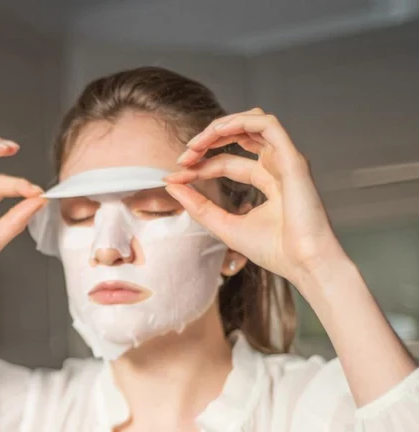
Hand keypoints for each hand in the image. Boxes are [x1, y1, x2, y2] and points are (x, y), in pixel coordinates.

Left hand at [163, 108, 345, 286]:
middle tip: (182, 158)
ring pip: (253, 121)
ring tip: (195, 144)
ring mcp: (286, 160)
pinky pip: (267, 124)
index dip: (198, 167)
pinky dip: (240, 122)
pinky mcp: (293, 158)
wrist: (305, 264)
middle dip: (206, 142)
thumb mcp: (224, 225)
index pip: (226, 163)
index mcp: (266, 181)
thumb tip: (171, 185)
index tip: (173, 177)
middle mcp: (277, 166)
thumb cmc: (275, 251)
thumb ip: (198, 206)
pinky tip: (216, 132)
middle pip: (238, 137)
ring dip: (220, 127)